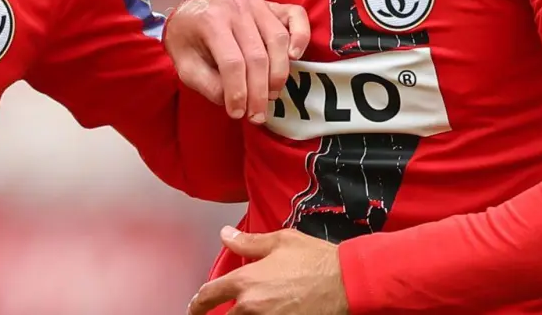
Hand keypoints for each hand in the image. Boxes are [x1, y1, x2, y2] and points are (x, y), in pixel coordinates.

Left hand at [165, 0, 310, 121]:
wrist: (190, 13)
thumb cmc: (187, 41)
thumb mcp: (185, 66)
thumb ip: (208, 84)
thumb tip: (238, 101)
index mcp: (210, 20)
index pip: (231, 62)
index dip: (238, 93)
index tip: (237, 114)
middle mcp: (236, 8)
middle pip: (257, 56)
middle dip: (259, 92)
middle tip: (257, 115)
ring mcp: (256, 3)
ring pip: (277, 41)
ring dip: (278, 74)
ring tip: (270, 96)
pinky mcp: (271, 5)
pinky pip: (295, 16)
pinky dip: (300, 36)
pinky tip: (295, 57)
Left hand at [188, 227, 348, 314]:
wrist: (347, 282)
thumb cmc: (316, 260)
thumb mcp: (280, 241)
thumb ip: (248, 242)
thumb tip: (225, 235)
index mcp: (246, 281)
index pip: (209, 295)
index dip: (197, 304)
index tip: (194, 307)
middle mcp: (252, 306)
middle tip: (220, 314)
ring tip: (243, 313)